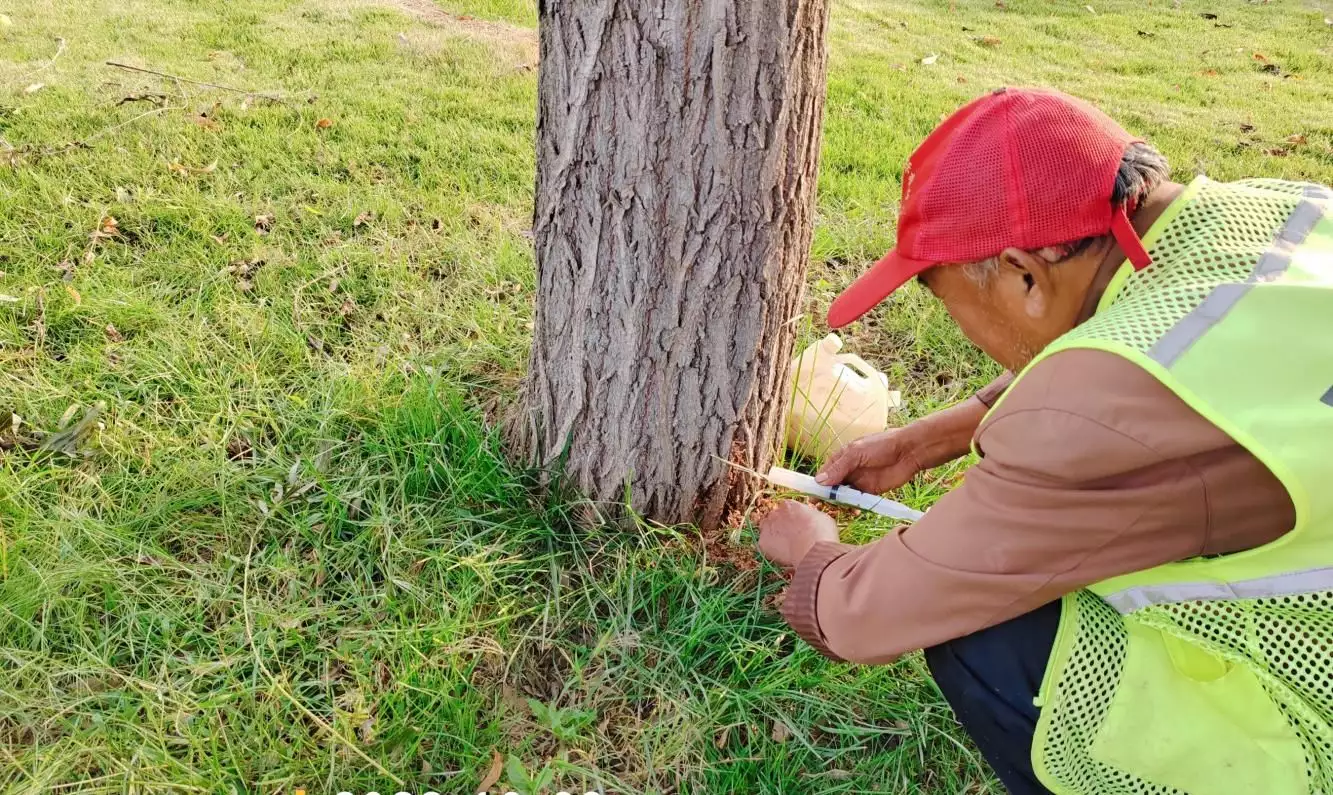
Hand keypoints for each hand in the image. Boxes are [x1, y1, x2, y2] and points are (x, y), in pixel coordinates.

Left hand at [758, 500, 839, 567]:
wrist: (813, 548)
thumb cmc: (821, 532)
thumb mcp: (821, 518)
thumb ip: (811, 516)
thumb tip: (811, 519)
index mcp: (789, 505)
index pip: (785, 508)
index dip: (791, 518)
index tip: (796, 526)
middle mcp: (775, 513)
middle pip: (774, 518)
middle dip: (780, 527)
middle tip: (791, 538)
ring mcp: (767, 527)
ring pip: (766, 531)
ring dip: (774, 537)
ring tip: (786, 549)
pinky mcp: (762, 543)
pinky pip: (764, 547)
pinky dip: (771, 551)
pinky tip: (782, 556)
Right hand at [815, 396, 989, 493]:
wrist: (909, 452)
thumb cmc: (882, 445)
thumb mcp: (857, 453)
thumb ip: (839, 467)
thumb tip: (819, 481)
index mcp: (840, 459)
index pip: (823, 475)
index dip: (816, 487)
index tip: (811, 498)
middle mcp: (847, 471)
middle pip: (830, 489)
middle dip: (826, 499)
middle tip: (824, 508)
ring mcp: (858, 482)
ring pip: (842, 498)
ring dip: (839, 505)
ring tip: (840, 509)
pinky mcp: (869, 492)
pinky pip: (856, 503)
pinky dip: (853, 508)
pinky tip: (854, 510)